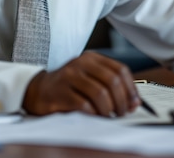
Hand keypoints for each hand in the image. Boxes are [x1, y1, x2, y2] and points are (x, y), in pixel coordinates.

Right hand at [22, 51, 140, 116]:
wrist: (39, 90)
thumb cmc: (69, 86)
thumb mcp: (91, 78)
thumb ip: (112, 86)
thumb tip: (134, 102)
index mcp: (92, 58)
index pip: (120, 70)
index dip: (131, 89)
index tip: (134, 103)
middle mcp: (81, 64)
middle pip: (112, 81)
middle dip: (121, 101)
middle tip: (122, 113)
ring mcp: (69, 77)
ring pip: (100, 93)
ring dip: (108, 109)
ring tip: (107, 115)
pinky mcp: (60, 92)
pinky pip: (84, 105)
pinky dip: (93, 113)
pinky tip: (93, 115)